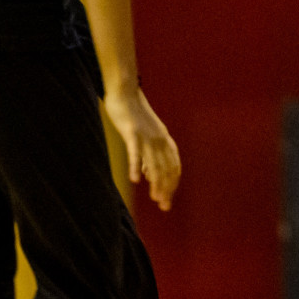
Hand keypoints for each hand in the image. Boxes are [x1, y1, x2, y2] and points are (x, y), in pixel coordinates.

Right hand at [103, 88, 180, 210]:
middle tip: (164, 206)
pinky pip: (136, 151)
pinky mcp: (132, 131)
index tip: (167, 199)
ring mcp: (146, 135)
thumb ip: (146, 155)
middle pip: (166, 167)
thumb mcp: (144, 136)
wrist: (125, 92)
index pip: (173, 165)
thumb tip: (147, 174)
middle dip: (166, 187)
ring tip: (156, 198)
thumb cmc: (132, 115)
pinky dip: (137, 165)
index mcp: (164, 139)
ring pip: (154, 162)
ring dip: (156, 182)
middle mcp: (159, 138)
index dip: (171, 183)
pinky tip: (136, 180)